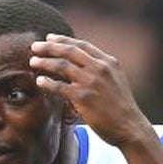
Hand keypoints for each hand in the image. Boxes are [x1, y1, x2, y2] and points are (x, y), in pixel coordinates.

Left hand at [29, 34, 149, 147]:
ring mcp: (91, 82)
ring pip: (62, 66)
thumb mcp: (115, 80)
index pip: (82, 45)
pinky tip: (39, 81)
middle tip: (34, 46)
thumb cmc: (120, 106)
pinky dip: (47, 83)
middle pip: (70, 51)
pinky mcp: (83, 98)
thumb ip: (100, 70)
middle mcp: (100, 68)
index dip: (64, 40)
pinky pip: (60, 87)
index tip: (50, 37)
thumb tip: (81, 64)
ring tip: (33, 61)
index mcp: (108, 62)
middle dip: (50, 47)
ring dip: (45, 62)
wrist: (129, 125)